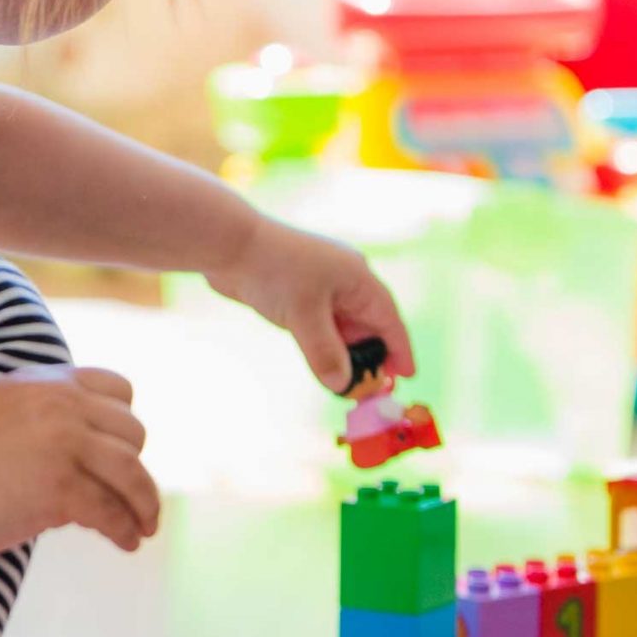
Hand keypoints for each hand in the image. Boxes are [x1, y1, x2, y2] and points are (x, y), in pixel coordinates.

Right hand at [0, 365, 158, 557]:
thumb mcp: (4, 410)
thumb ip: (45, 417)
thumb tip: (85, 458)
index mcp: (49, 382)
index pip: (119, 389)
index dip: (125, 425)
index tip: (123, 453)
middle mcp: (63, 405)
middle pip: (133, 433)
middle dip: (136, 467)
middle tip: (134, 497)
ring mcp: (64, 444)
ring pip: (132, 473)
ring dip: (145, 504)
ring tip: (144, 527)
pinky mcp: (60, 486)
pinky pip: (111, 510)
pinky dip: (125, 529)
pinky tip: (126, 542)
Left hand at [206, 216, 413, 393]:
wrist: (229, 244)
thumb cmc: (273, 270)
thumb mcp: (303, 315)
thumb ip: (324, 352)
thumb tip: (341, 385)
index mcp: (358, 277)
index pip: (389, 319)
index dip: (399, 349)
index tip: (408, 376)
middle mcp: (344, 281)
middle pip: (367, 326)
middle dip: (370, 358)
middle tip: (371, 391)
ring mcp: (320, 287)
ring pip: (342, 328)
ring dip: (345, 355)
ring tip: (347, 385)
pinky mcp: (298, 294)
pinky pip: (320, 326)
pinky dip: (325, 346)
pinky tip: (322, 364)